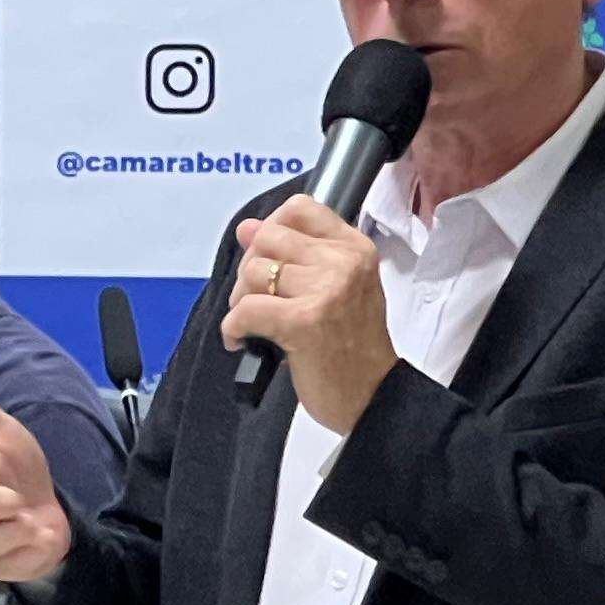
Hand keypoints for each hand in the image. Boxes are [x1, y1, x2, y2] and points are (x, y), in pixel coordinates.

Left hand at [221, 196, 395, 430]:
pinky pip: (244, 310)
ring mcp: (325, 290)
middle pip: (267, 238)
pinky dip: (233, 329)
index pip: (300, 208)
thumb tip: (247, 227)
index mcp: (354, 248)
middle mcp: (343, 262)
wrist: (372, 396)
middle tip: (255, 299)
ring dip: (240, 301)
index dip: (271, 226)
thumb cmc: (353, 347)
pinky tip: (242, 342)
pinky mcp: (303, 321)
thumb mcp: (337, 288)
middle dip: (249, 269)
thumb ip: (296, 254)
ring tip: (254, 324)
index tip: (267, 255)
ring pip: (253, 273)